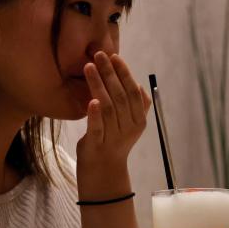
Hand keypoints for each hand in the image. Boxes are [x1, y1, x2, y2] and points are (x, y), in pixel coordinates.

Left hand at [75, 51, 151, 184]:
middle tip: (99, 55)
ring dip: (99, 85)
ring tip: (89, 67)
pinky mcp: (97, 145)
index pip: (134, 92)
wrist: (104, 173)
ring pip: (108, 108)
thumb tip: (139, 85)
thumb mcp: (131, 126)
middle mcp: (129, 128)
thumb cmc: (114, 143)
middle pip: (121, 96)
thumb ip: (138, 107)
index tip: (114, 56)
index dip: (125, 73)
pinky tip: (91, 100)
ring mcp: (113, 137)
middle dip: (110, 73)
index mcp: (138, 121)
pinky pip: (98, 127)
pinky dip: (95, 114)